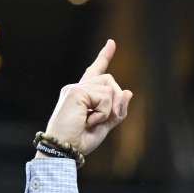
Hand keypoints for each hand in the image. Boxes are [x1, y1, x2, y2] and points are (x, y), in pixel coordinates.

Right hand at [37, 39, 133, 158]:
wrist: (64, 149)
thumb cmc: (81, 140)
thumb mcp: (104, 125)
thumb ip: (117, 110)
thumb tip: (129, 91)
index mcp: (83, 94)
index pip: (95, 71)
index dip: (104, 57)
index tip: (111, 43)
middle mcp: (77, 88)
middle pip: (111, 82)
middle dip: (116, 102)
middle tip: (102, 120)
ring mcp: (75, 88)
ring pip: (110, 89)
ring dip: (108, 110)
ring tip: (91, 121)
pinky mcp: (76, 91)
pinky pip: (105, 97)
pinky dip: (103, 112)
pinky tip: (89, 120)